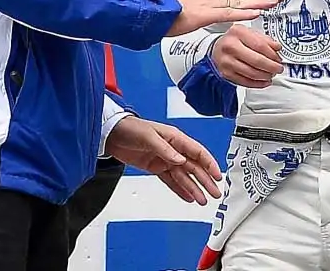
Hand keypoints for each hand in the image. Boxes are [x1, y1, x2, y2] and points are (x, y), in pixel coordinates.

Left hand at [104, 117, 223, 204]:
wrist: (112, 134)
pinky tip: (188, 196)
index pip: (197, 152)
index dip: (209, 164)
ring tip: (203, 200)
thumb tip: (180, 160)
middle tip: (215, 193)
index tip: (217, 176)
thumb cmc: (131, 128)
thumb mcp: (149, 136)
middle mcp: (173, 150)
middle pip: (194, 167)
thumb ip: (165, 149)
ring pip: (184, 176)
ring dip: (194, 188)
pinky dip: (180, 189)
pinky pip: (171, 181)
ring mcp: (165, 160)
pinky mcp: (156, 168)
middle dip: (205, 180)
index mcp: (175, 138)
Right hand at [167, 0, 282, 36]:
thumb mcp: (191, 7)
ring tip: (274, 2)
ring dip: (258, 1)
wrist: (155, 13)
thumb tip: (215, 11)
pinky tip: (255, 12)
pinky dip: (243, 12)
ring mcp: (208, 3)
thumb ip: (205, 8)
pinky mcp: (204, 14)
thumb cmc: (169, 13)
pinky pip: (228, 12)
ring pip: (238, 1)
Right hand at [211, 24, 282, 87]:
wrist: (217, 49)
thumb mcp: (249, 32)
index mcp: (238, 32)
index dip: (272, 54)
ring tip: (271, 74)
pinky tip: (264, 81)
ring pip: (252, 73)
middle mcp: (230, 46)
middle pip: (256, 61)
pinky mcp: (226, 74)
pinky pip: (245, 82)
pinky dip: (258, 84)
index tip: (278, 58)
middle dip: (272, 67)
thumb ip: (264, 39)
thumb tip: (277, 47)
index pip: (260, 45)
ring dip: (266, 76)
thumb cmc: (235, 40)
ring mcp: (227, 61)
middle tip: (278, 68)